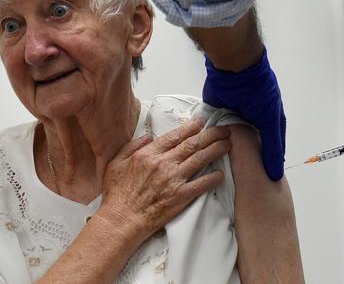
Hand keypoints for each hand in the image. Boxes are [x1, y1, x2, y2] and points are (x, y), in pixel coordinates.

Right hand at [100, 118, 231, 240]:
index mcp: (148, 154)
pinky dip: (213, 178)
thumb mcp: (116, 163)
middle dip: (210, 135)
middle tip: (223, 130)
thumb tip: (147, 137)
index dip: (190, 128)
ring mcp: (173, 180)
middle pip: (192, 144)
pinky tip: (221, 174)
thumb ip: (131, 146)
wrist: (121, 220)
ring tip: (227, 144)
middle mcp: (163, 164)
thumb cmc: (116, 195)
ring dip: (216, 149)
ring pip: (200, 159)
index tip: (200, 123)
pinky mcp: (180, 196)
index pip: (175, 136)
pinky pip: (201, 184)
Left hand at [203, 48, 285, 180]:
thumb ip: (272, 149)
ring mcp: (234, 118)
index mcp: (268, 122)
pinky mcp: (217, 115)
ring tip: (219, 174)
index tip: (260, 182)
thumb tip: (276, 174)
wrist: (234, 69)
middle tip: (237, 183)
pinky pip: (214, 132)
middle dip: (243, 160)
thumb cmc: (259, 93)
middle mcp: (251, 121)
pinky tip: (207, 157)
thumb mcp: (270, 123)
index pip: (268, 149)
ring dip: (225, 152)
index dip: (264, 165)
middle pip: (248, 146)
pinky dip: (211, 141)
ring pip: (230, 141)